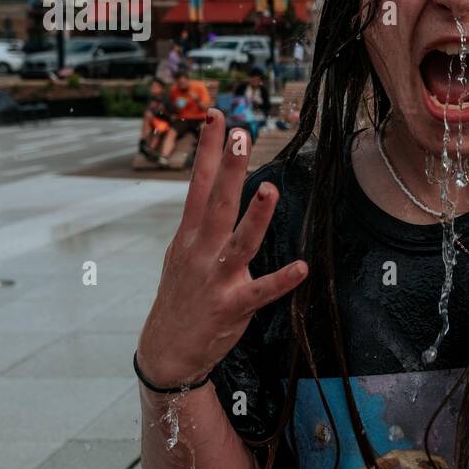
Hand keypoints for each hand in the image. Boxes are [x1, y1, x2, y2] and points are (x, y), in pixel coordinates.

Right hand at [136, 108, 306, 388]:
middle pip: (217, 203)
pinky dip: (281, 279)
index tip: (216, 118)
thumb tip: (211, 187)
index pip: (197, 184)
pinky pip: (261, 291)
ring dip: (256, 216)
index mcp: (189, 236)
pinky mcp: (233, 305)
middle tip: (240, 136)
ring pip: (240, 242)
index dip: (207, 151)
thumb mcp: (181, 254)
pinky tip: (301, 267)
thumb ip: (198, 222)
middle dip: (228, 169)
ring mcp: (216, 278)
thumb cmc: (181, 296)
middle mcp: (201, 252)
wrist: (167, 350)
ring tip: (270, 190)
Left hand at [379, 449, 448, 468]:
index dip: (443, 462)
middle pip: (434, 461)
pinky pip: (425, 464)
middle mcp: (424, 455)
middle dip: (438, 467)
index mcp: (424, 455)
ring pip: (429, 463)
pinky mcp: (417, 459)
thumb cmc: (404, 461)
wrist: (396, 457)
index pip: (437, 458)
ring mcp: (420, 457)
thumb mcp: (413, 467)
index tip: (447, 467)